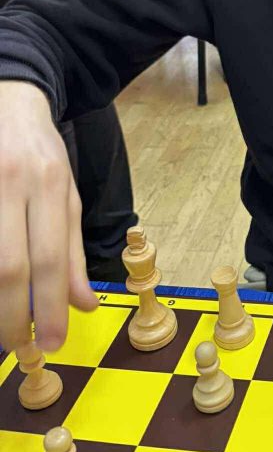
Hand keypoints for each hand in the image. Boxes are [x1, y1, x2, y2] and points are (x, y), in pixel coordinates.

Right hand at [0, 82, 96, 352]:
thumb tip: (85, 305)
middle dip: (15, 317)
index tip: (56, 342)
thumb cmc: (39, 155)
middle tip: (21, 347)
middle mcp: (10, 184)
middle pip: (10, 267)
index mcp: (46, 184)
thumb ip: (73, 250)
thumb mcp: (65, 194)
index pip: (49, 258)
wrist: (5, 104)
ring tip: (3, 332)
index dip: (51, 306)